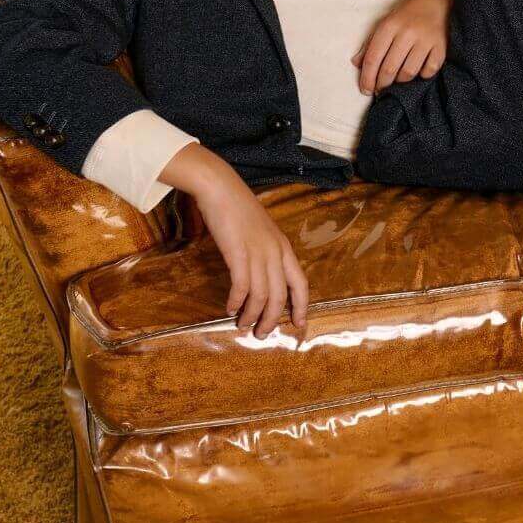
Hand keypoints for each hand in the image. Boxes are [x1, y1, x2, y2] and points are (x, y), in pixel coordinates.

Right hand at [160, 145, 308, 340]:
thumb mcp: (261, 232)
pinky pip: (241, 286)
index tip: (298, 324)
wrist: (221, 188)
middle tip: (262, 334)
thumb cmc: (238, 209)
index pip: (301, 284)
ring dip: (252, 315)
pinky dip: (237, 301)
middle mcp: (275, 252)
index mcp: (284, 247)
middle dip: (272, 319)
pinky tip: (230, 308)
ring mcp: (258, 252)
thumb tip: (262, 277)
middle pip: (280, 295)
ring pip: (261, 295)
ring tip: (243, 326)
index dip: (301, 306)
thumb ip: (266, 253)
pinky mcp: (238, 252)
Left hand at [351, 0, 455, 93]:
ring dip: (401, 81)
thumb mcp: (385, 23)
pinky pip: (429, 70)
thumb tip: (357, 64)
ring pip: (408, 73)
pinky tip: (418, 71)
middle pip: (389, 69)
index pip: (373, 58)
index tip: (366, 90)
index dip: (367, 78)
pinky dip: (423, 75)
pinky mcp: (441, 46)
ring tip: (398, 80)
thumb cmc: (406, 14)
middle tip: (380, 89)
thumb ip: (370, 43)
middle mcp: (407, 32)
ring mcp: (426, 39)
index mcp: (389, 26)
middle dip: (382, 84)